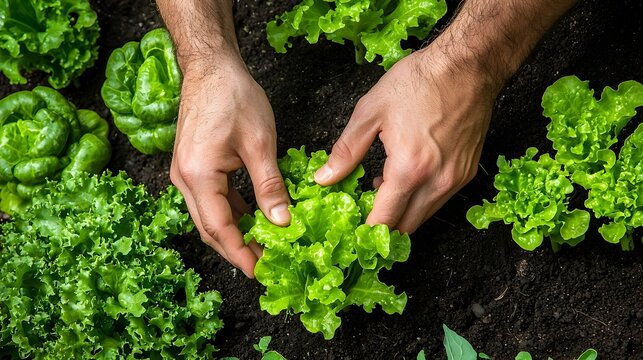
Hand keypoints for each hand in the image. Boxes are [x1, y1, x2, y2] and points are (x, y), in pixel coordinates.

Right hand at [170, 58, 290, 277]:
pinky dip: (232, 212)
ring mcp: (186, 173)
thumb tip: (282, 222)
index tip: (261, 272)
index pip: (219, 228)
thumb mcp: (260, 144)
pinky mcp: (194, 167)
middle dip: (237, 249)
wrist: (211, 67)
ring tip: (263, 245)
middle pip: (210, 228)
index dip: (240, 254)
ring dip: (235, 232)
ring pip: (210, 216)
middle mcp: (185, 179)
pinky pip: (211, 199)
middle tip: (265, 265)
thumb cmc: (234, 97)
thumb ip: (270, 187)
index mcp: (198, 175)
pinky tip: (254, 218)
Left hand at [315, 46, 496, 232]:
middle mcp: (436, 183)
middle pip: (405, 229)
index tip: (350, 230)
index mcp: (409, 170)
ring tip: (381, 187)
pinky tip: (405, 177)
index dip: (364, 233)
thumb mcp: (370, 113)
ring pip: (423, 217)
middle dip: (381, 227)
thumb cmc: (419, 83)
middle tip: (362, 211)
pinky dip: (419, 200)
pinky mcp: (467, 174)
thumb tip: (324, 178)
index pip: (384, 222)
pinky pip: (439, 201)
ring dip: (401, 213)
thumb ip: (346, 151)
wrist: (467, 66)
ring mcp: (455, 180)